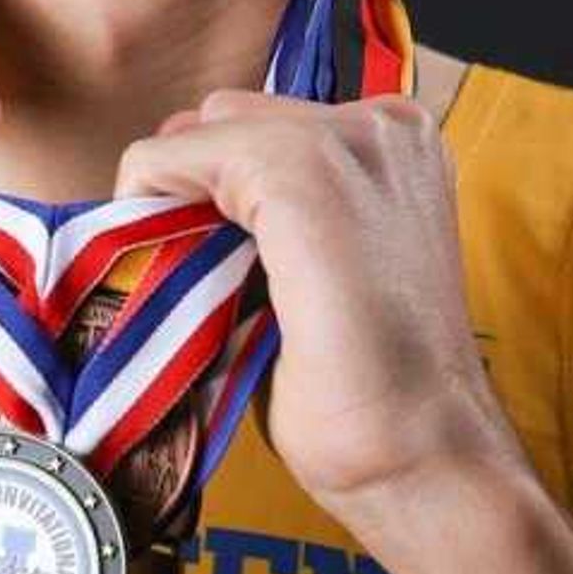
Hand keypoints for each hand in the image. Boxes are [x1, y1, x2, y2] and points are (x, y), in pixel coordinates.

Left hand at [112, 88, 519, 529]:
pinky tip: (180, 277)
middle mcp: (382, 123)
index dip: (218, 193)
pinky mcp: (299, 169)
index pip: (260, 126)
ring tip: (196, 286)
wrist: (423, 456)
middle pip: (226, 118)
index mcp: (398, 145)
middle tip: (199, 279)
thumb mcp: (318, 275)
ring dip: (175, 202)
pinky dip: (149, 207)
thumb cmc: (369, 391)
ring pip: (198, 133)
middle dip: (196, 188)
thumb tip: (169, 208)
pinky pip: (170, 155)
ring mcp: (345, 138)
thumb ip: (269, 222)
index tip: (214, 266)